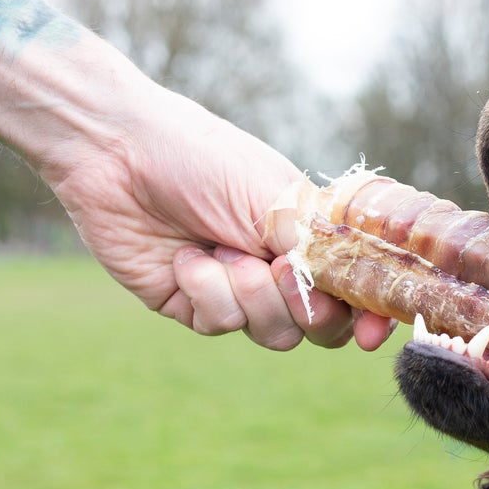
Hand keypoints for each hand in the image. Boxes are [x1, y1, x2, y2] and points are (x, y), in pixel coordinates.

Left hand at [47, 83, 393, 350]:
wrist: (117, 154)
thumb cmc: (201, 160)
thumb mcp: (276, 198)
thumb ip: (319, 249)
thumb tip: (355, 301)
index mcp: (306, 236)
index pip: (354, 290)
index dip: (369, 316)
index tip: (372, 332)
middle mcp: (276, 268)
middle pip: (321, 327)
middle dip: (304, 307)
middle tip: (275, 270)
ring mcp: (235, 291)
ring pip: (275, 334)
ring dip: (251, 294)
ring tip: (220, 249)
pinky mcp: (191, 305)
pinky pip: (221, 324)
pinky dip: (206, 289)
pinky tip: (185, 255)